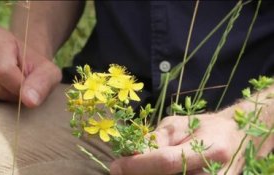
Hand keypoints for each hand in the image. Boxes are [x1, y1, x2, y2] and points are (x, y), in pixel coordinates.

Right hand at [0, 26, 60, 106]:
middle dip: (10, 94)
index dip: (19, 86)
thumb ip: (43, 83)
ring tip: (8, 87)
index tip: (29, 84)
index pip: (3, 71)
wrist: (24, 67)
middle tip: (20, 87)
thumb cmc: (36, 69)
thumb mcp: (49, 73)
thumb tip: (30, 100)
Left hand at [110, 109, 245, 174]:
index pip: (166, 162)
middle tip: (122, 170)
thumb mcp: (177, 125)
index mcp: (210, 150)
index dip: (137, 165)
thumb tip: (129, 155)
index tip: (115, 166)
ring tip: (137, 168)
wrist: (235, 140)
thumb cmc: (204, 127)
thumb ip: (156, 140)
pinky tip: (152, 171)